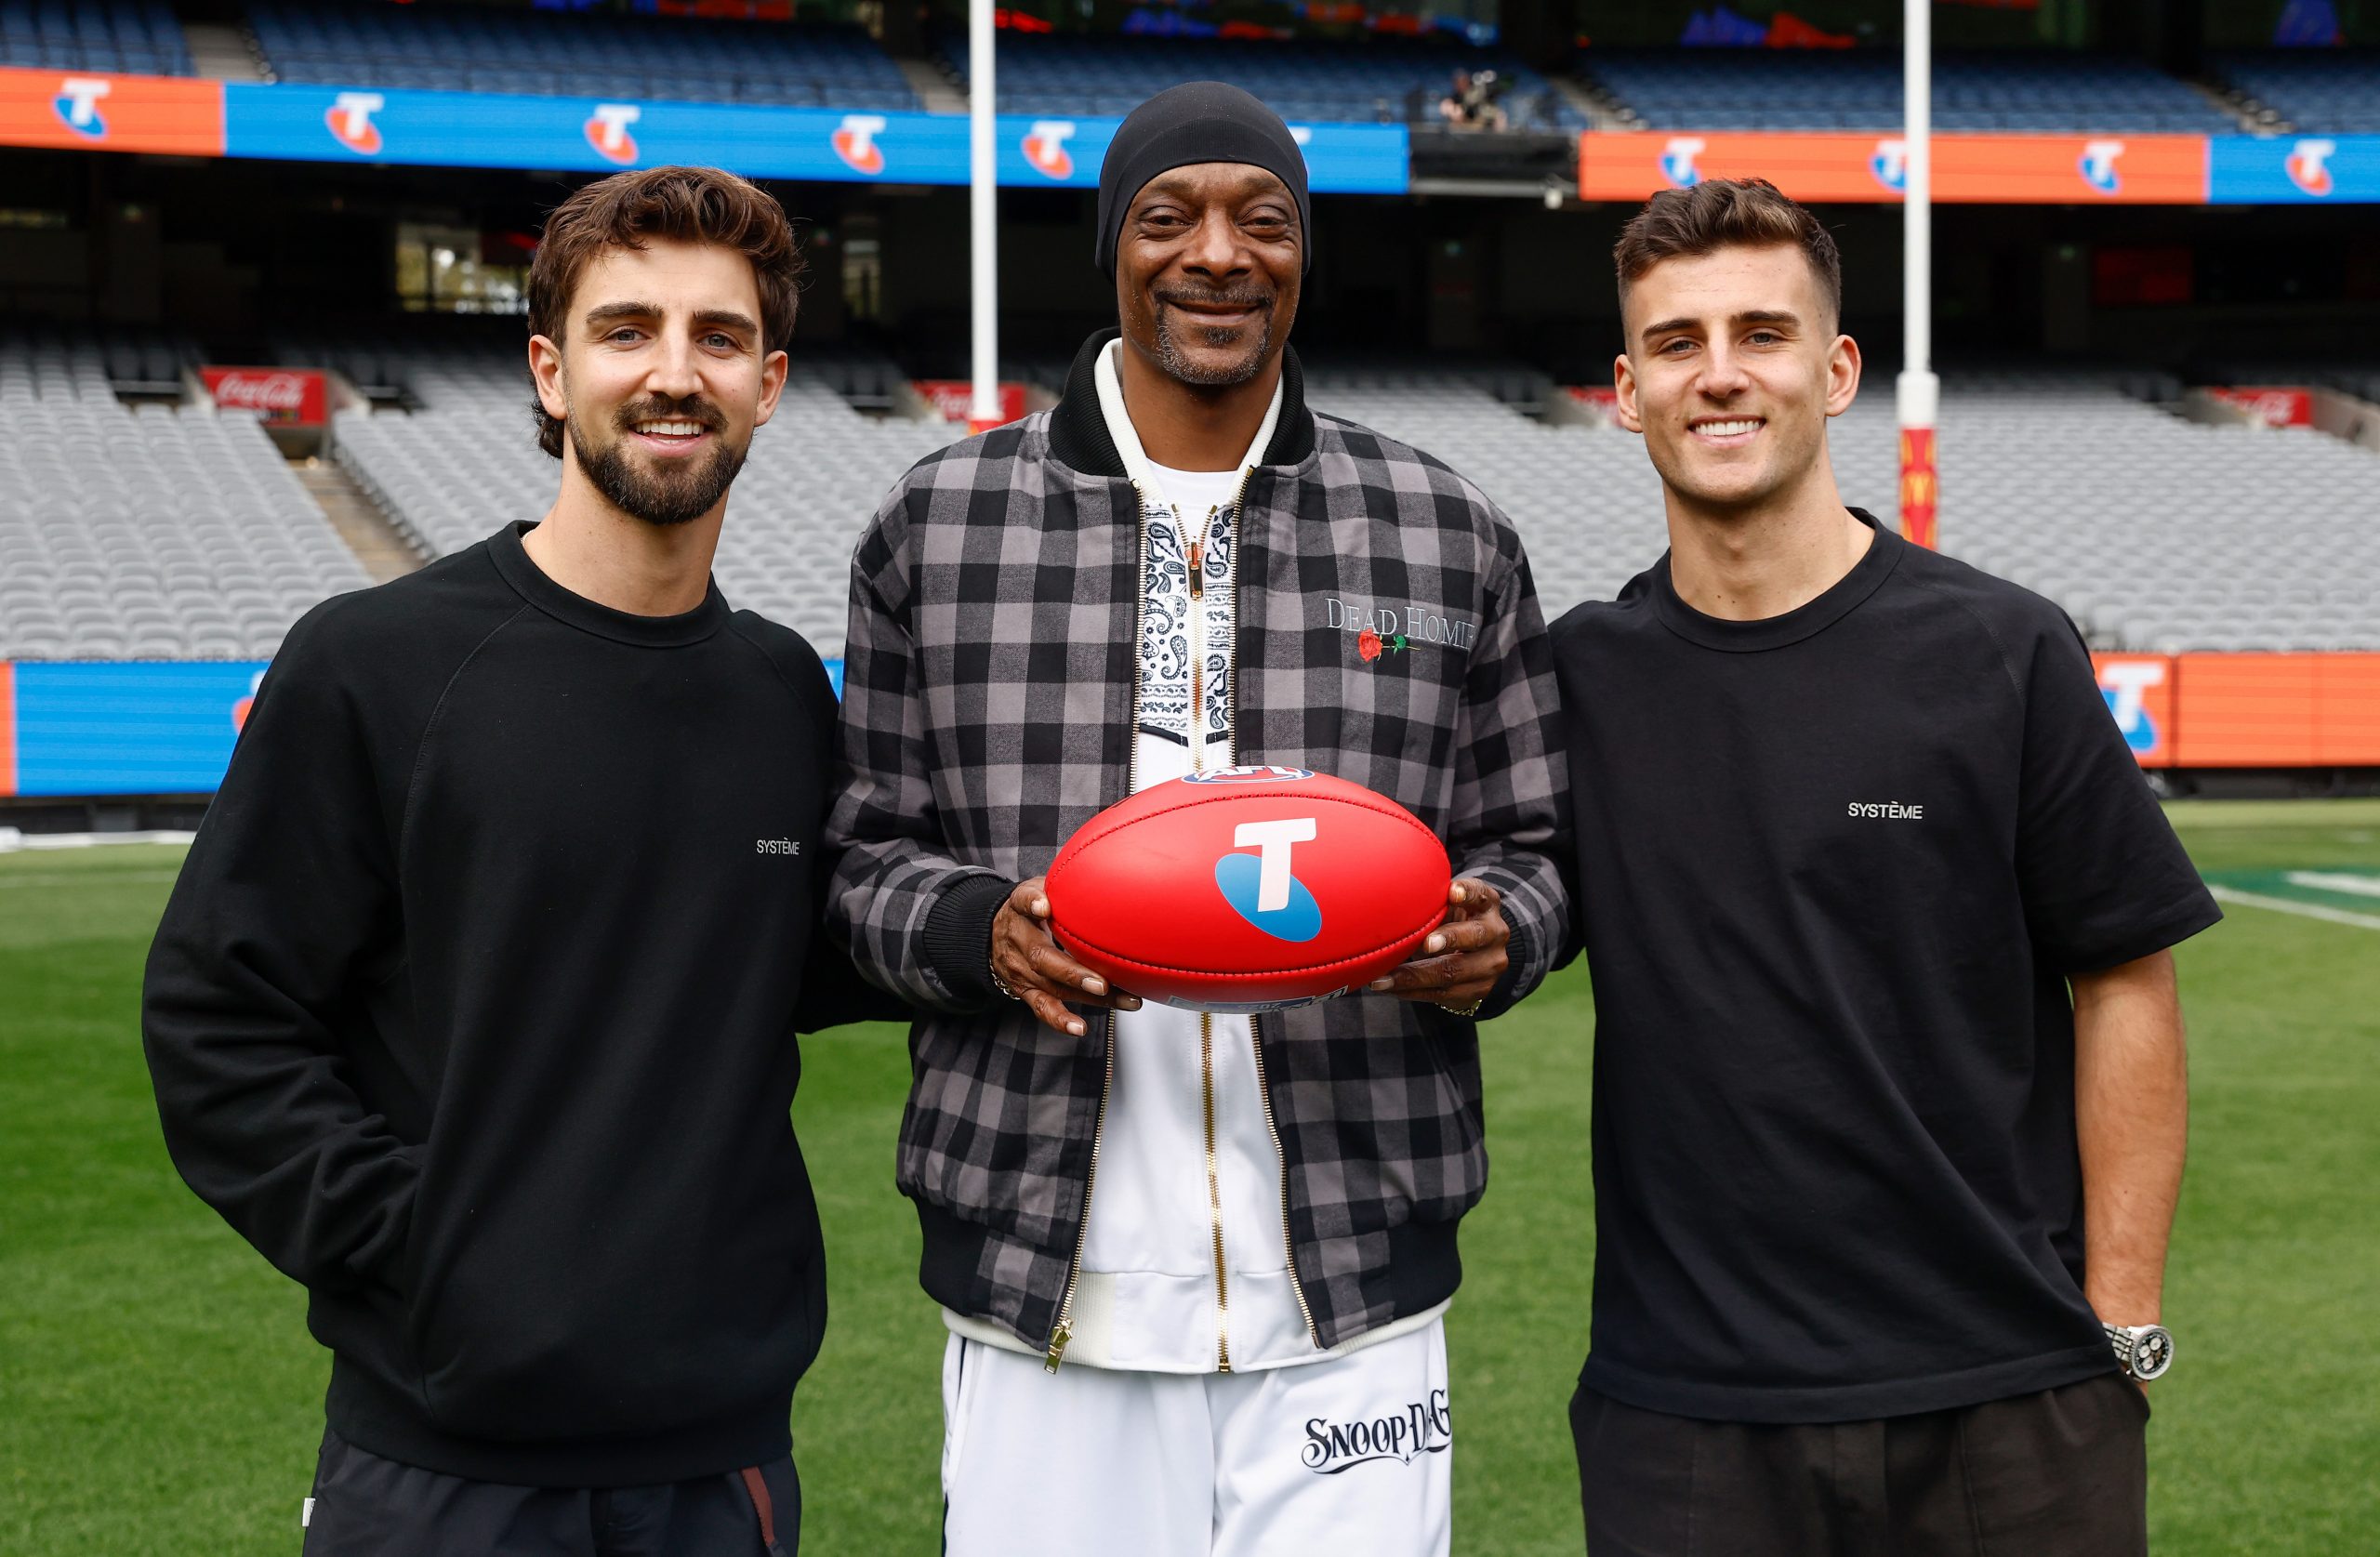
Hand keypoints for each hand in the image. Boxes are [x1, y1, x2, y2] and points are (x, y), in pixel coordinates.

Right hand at [991, 877, 1142, 1037]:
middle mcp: (1017, 939)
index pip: (1023, 900)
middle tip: (1102, 983)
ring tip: (1119, 1001)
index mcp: (1020, 907)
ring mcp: (1020, 969)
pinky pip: (1041, 1007)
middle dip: (1074, 972)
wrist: (992, 933)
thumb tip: (1107, 870)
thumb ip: (1062, 883)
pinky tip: (1080, 1028)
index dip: (1033, 903)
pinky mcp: (1024, 989)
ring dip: (1086, 998)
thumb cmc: (1032, 906)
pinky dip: (1060, 1019)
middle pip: (1043, 958)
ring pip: (1051, 986)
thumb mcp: (1039, 885)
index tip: (1044, 907)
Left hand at [1367, 879, 1507, 1012]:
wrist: (1476, 953)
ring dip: (1415, 976)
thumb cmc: (1451, 920)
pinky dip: (1413, 991)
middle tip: (1425, 943)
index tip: (1452, 893)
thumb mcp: (1448, 905)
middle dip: (1448, 939)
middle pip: (1474, 935)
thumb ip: (1431, 903)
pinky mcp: (1480, 989)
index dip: (1467, 893)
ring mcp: (1491, 964)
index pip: (1480, 894)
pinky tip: (1391, 989)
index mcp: (1486, 904)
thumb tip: (1388, 906)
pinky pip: (1444, 993)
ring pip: (1454, 972)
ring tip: (1383, 979)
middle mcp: (1495, 933)